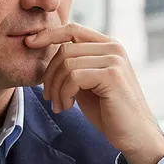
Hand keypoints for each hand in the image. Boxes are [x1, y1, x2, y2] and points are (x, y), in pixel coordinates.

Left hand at [24, 23, 163, 163]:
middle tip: (49, 97)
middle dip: (50, 75)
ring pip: (67, 64)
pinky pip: (73, 77)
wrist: (134, 135)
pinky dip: (64, 93)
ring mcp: (114, 59)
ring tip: (60, 105)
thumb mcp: (87, 83)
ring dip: (56, 88)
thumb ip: (74, 66)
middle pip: (65, 49)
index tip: (29, 43)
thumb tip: (48, 51)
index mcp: (108, 45)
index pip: (73, 29)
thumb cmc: (109, 111)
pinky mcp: (112, 75)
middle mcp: (113, 47)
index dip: (48, 34)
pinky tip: (68, 107)